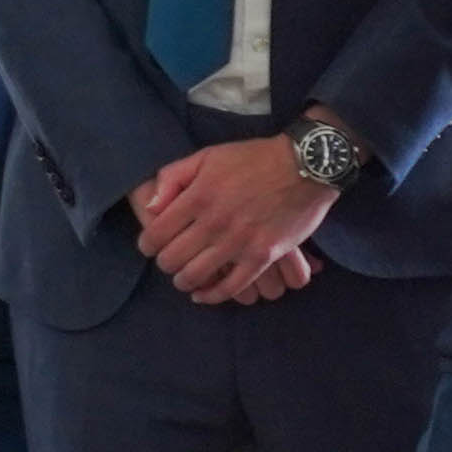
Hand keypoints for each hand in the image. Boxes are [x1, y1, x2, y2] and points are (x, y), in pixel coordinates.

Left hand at [130, 142, 339, 306]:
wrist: (304, 166)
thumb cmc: (253, 159)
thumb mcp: (207, 156)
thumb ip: (172, 178)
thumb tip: (150, 207)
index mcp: (197, 196)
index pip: (156, 234)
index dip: (147, 245)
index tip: (151, 247)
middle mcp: (214, 222)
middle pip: (172, 259)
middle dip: (165, 264)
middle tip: (169, 261)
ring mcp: (239, 242)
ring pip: (196, 276)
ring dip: (184, 281)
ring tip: (184, 278)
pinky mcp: (262, 256)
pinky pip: (231, 287)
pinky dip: (212, 296)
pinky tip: (203, 295)